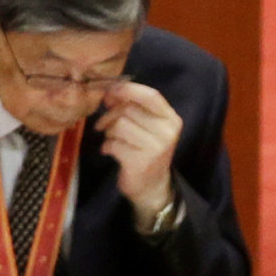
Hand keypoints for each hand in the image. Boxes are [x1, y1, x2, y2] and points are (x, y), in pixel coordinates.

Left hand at [95, 79, 182, 217]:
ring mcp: (156, 148)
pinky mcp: (141, 162)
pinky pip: (113, 144)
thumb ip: (134, 108)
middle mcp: (167, 132)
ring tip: (111, 140)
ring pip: (119, 125)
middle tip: (104, 124)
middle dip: (110, 115)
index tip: (110, 93)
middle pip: (129, 110)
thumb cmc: (146, 150)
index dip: (127, 90)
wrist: (151, 185)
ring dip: (108, 132)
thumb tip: (110, 93)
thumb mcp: (148, 126)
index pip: (150, 96)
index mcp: (171, 119)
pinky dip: (106, 147)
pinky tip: (110, 152)